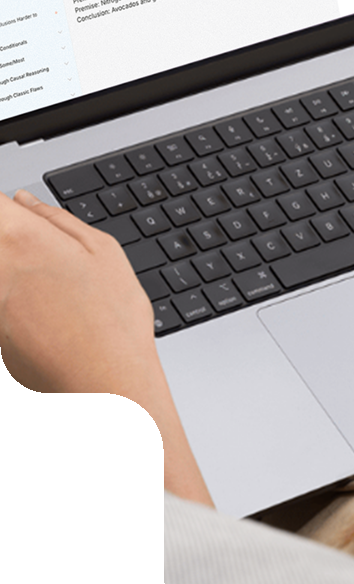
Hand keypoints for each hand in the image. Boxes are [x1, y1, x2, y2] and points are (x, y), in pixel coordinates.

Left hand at [0, 189, 159, 395]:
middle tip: (33, 258)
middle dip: (7, 242)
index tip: (12, 213)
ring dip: (11, 274)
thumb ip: (56, 219)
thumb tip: (25, 201)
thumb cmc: (112, 321)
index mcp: (21, 238)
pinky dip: (11, 301)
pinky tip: (35, 316)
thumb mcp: (103, 252)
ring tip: (39, 291)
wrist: (103, 383)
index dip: (5, 209)